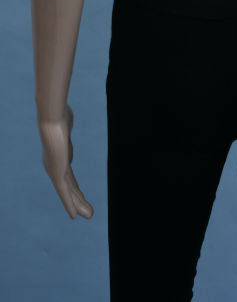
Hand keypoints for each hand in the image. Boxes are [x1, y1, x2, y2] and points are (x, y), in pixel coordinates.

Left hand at [37, 103, 93, 219]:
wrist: (51, 119)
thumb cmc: (58, 116)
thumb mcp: (65, 121)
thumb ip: (65, 122)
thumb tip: (66, 113)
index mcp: (57, 158)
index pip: (69, 177)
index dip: (75, 188)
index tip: (80, 196)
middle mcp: (54, 167)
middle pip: (70, 187)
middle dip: (79, 200)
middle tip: (89, 212)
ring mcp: (54, 171)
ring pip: (69, 193)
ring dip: (79, 205)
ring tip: (90, 216)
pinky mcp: (56, 174)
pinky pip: (65, 193)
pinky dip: (70, 205)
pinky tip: (74, 216)